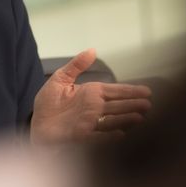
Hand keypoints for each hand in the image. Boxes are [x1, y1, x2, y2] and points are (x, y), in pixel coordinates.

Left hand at [30, 49, 152, 144]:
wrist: (37, 127)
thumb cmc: (48, 105)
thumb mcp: (59, 80)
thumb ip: (76, 66)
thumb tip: (92, 49)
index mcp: (91, 94)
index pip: (115, 91)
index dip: (131, 91)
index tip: (147, 91)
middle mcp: (94, 109)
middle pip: (118, 106)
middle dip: (133, 105)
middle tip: (149, 105)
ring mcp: (89, 123)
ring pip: (112, 120)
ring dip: (125, 119)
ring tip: (140, 118)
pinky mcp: (81, 136)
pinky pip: (98, 136)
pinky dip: (109, 136)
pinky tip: (121, 134)